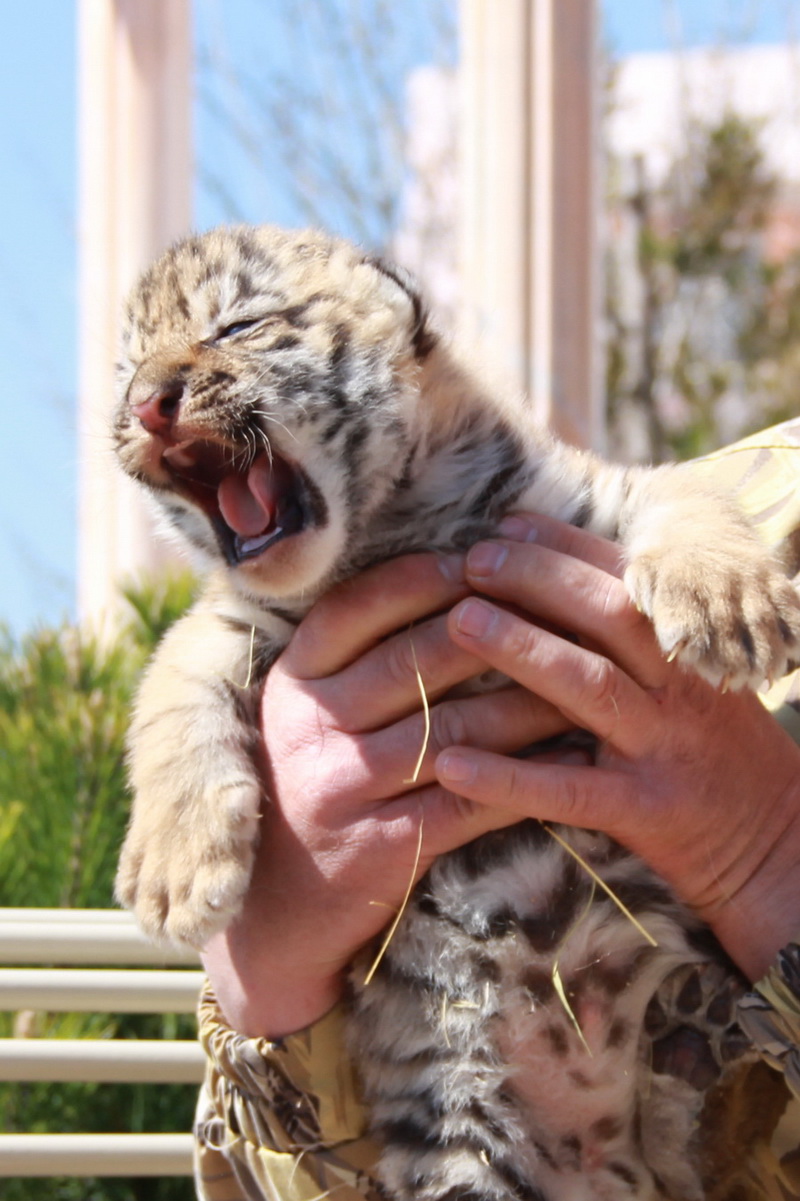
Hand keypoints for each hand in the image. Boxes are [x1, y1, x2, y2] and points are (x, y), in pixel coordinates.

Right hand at [201, 551, 570, 1035]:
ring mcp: (341, 790)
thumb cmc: (308, 788)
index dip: (422, 577)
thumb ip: (353, 659)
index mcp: (291, 682)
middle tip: (562, 610)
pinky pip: (469, 802)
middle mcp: (309, 728)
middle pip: (417, 660)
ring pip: (457, 728)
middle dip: (500, 628)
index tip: (479, 559)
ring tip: (588, 679)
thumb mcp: (306, 715)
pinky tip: (571, 759)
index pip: (357, 607)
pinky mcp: (379, 848)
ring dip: (531, 701)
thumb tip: (444, 580)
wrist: (271, 912)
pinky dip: (526, 778)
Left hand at [436, 513, 799, 980]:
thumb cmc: (719, 752)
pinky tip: (451, 763)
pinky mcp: (647, 813)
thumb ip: (645, 638)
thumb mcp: (699, 682)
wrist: (781, 847)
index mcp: (691, 649)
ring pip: (589, 687)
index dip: (564, 544)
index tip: (505, 523)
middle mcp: (682, 688)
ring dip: (521, 648)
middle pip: (608, 615)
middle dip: (537, 578)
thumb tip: (567, 582)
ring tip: (459, 620)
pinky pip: (569, 791)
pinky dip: (507, 778)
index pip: (625, 578)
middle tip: (472, 560)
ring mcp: (665, 749)